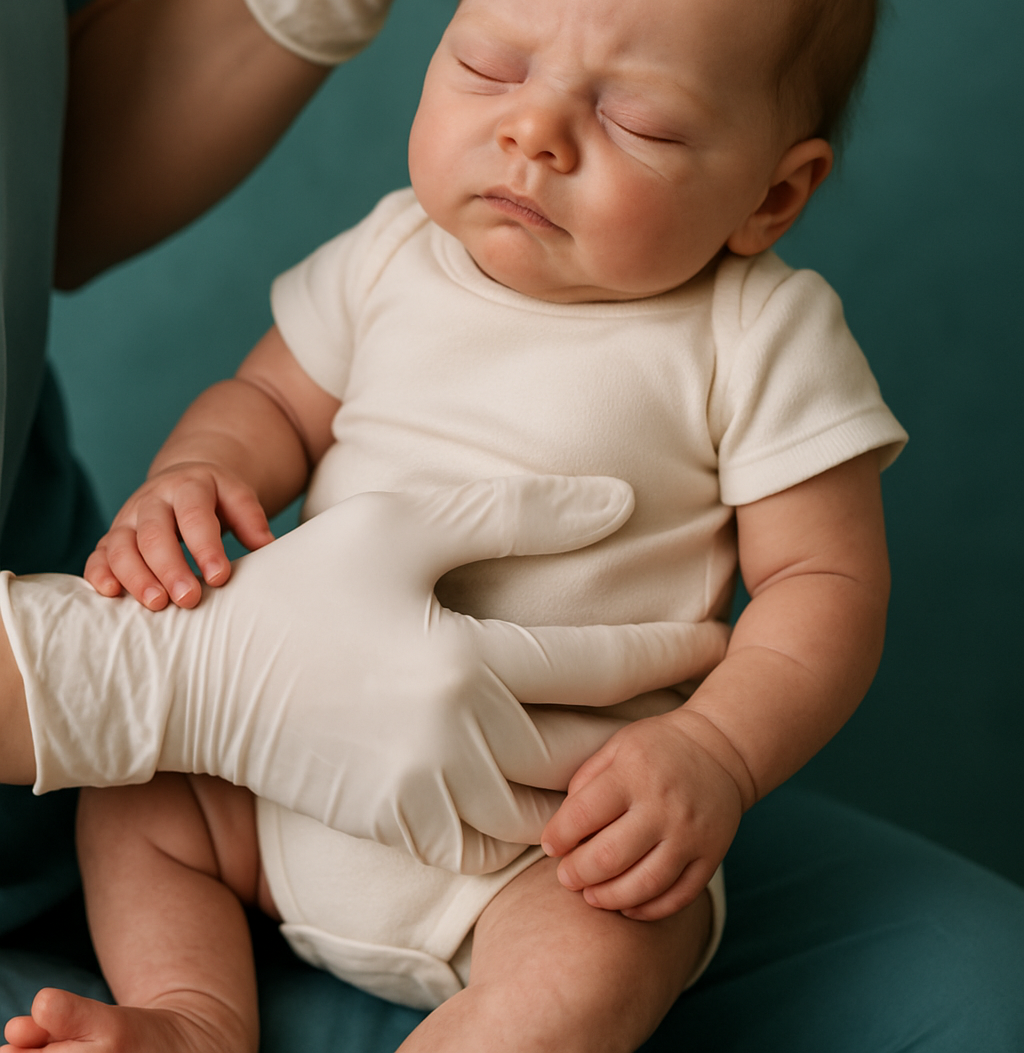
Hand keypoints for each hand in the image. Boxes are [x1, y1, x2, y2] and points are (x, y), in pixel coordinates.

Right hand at [0, 477, 728, 873]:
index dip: (669, 652)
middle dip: (657, 725)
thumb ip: (516, 512)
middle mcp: (457, 742)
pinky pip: (495, 844)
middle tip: (704, 703)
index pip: (601, 663)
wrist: (200, 676)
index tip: (718, 639)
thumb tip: (619, 502)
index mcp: (467, 661)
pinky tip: (566, 798)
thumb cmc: (302, 582)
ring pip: (552, 808)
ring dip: (606, 782)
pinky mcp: (399, 827)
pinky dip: (541, 825)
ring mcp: (427, 796)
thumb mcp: (404, 521)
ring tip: (647, 752)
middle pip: (591, 746)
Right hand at [84, 463, 273, 609]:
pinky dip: (98, 574)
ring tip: (157, 604)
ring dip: (136, 577)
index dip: (206, 547)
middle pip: (154, 533)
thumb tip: (266, 546)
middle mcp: (152, 500)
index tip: (220, 577)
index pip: (194, 516)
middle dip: (170, 568)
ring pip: (120, 545)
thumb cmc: (213, 497)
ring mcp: (127, 518)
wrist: (181, 481)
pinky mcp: (110, 537)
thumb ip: (250, 518)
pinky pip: (97, 555)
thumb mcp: (235, 496)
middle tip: (189, 599)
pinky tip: (110, 594)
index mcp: (187, 485)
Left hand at [540, 713, 743, 920]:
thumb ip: (587, 780)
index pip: (583, 815)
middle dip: (577, 874)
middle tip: (566, 876)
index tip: (551, 845)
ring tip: (591, 896)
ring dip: (608, 899)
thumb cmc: (658, 748)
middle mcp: (664, 806)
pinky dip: (648, 910)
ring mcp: (690, 835)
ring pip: (643, 885)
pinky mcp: (711, 856)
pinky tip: (628, 906)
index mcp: (634, 773)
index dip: (559, 836)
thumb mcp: (617, 746)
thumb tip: (563, 827)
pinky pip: (678, 897)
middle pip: (610, 857)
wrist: (720, 750)